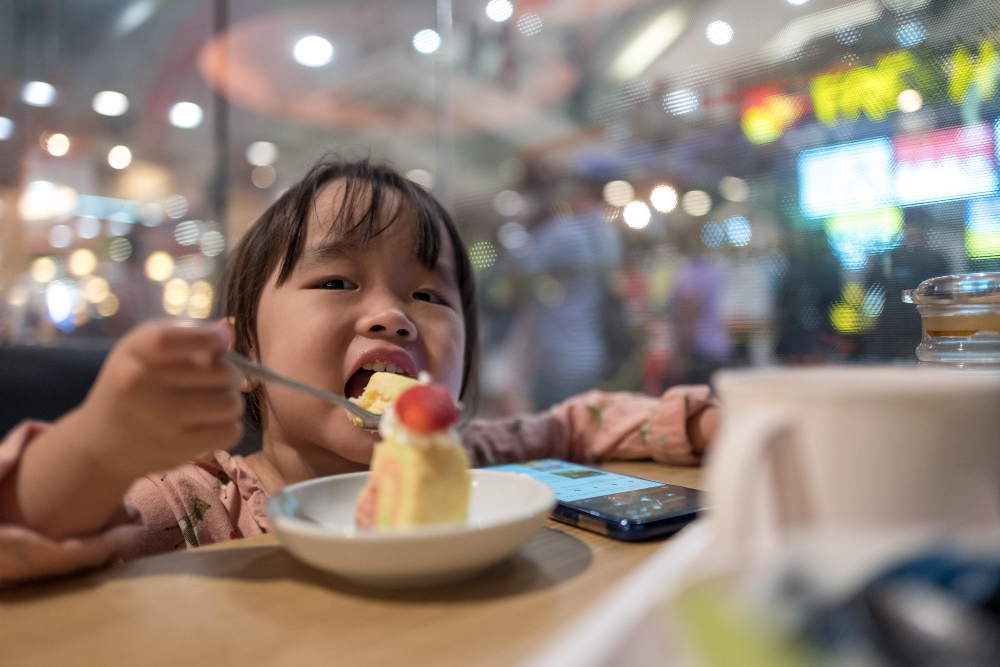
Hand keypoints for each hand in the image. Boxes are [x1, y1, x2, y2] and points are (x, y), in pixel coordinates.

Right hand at [79, 320, 243, 479]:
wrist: (100, 443)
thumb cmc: (130, 385)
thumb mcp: (142, 350)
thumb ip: (184, 334)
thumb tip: (227, 332)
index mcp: (133, 354)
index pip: (171, 339)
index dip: (207, 337)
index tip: (222, 340)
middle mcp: (142, 386)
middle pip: (221, 372)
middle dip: (230, 372)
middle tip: (219, 378)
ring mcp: (160, 421)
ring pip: (231, 403)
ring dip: (230, 400)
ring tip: (214, 401)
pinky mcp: (177, 449)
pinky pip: (231, 432)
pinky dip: (228, 426)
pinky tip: (210, 423)